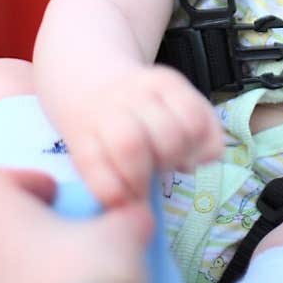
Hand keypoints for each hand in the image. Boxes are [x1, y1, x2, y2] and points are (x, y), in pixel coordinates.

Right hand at [63, 63, 223, 208]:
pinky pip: (96, 170)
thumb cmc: (142, 109)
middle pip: (168, 135)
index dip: (196, 149)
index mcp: (165, 84)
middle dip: (170, 161)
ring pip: (131, 146)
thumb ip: (203, 130)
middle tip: (161, 169)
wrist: (87, 85)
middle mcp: (135, 94)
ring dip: (142, 177)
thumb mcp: (177, 103)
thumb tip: (201, 161)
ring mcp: (104, 114)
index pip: (194, 119)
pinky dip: (114, 192)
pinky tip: (121, 197)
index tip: (187, 161)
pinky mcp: (79, 141)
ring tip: (140, 188)